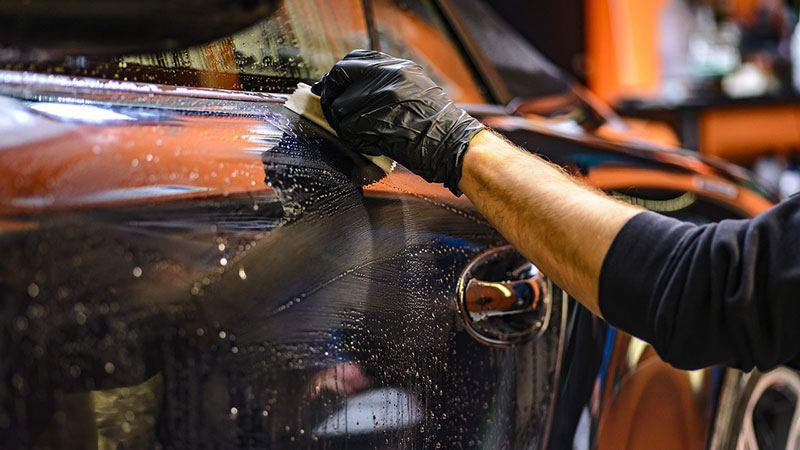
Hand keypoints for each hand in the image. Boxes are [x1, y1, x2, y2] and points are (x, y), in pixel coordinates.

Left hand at [311, 50, 484, 193]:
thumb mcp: (415, 88)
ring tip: (364, 134)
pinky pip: (347, 131)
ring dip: (345, 125)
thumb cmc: (438, 124)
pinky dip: (355, 141)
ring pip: (339, 109)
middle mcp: (386, 76)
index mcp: (396, 66)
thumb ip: (385, 82)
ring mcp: (379, 98)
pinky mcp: (373, 122)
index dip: (337, 76)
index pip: (351, 61)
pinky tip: (372, 144)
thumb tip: (352, 87)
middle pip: (338, 79)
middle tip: (333, 112)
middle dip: (331, 96)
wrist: (454, 144)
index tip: (330, 87)